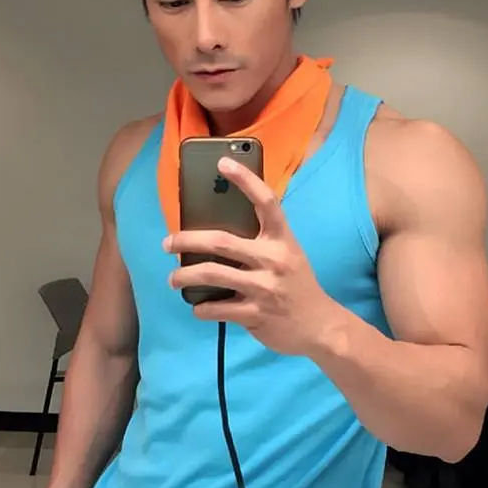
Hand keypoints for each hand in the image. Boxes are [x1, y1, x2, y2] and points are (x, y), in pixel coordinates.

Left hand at [164, 156, 337, 356]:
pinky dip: (201, 308)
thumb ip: (262, 241)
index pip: (266, 201)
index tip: (222, 163)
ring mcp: (264, 288)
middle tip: (167, 243)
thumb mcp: (288, 254)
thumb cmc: (297, 284)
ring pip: (212, 275)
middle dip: (187, 240)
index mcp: (282, 239)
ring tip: (173, 278)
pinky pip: (217, 308)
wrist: (320, 325)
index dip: (245, 179)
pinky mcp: (256, 314)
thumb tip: (218, 232)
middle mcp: (273, 259)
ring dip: (184, 276)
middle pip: (221, 241)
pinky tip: (197, 306)